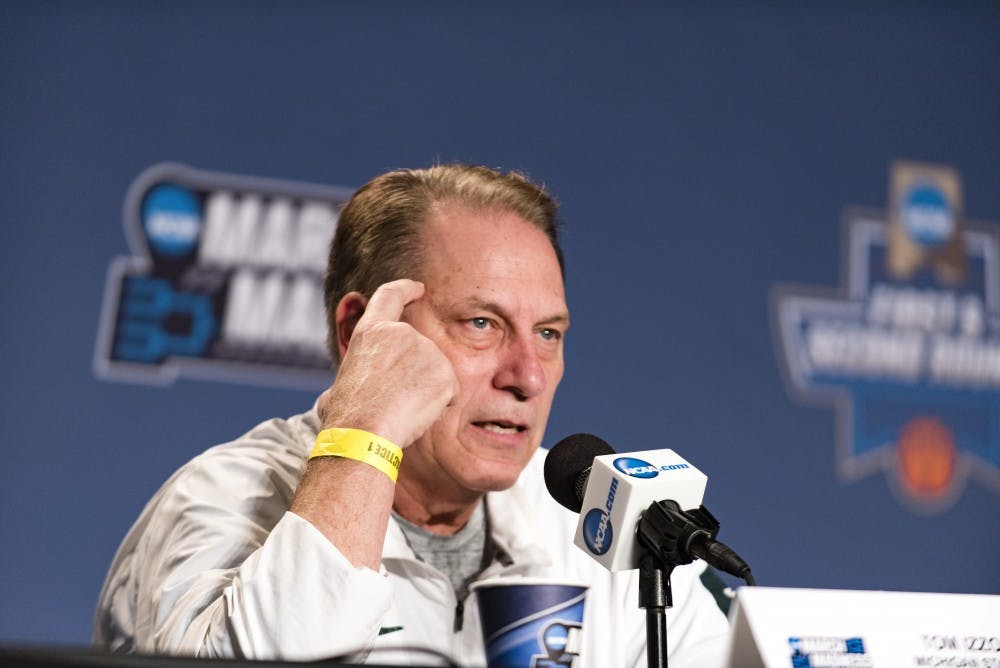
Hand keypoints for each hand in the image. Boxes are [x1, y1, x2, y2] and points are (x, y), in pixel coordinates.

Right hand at [317, 279, 458, 447]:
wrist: (363, 431)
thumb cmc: (346, 416)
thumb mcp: (339, 384)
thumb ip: (350, 379)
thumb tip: (330, 401)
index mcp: (371, 331)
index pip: (390, 296)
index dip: (406, 289)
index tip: (418, 288)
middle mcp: (401, 333)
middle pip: (421, 350)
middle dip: (417, 374)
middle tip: (397, 401)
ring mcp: (426, 350)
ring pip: (437, 374)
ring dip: (427, 392)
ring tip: (403, 408)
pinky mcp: (445, 372)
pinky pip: (451, 392)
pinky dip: (440, 406)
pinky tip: (418, 414)